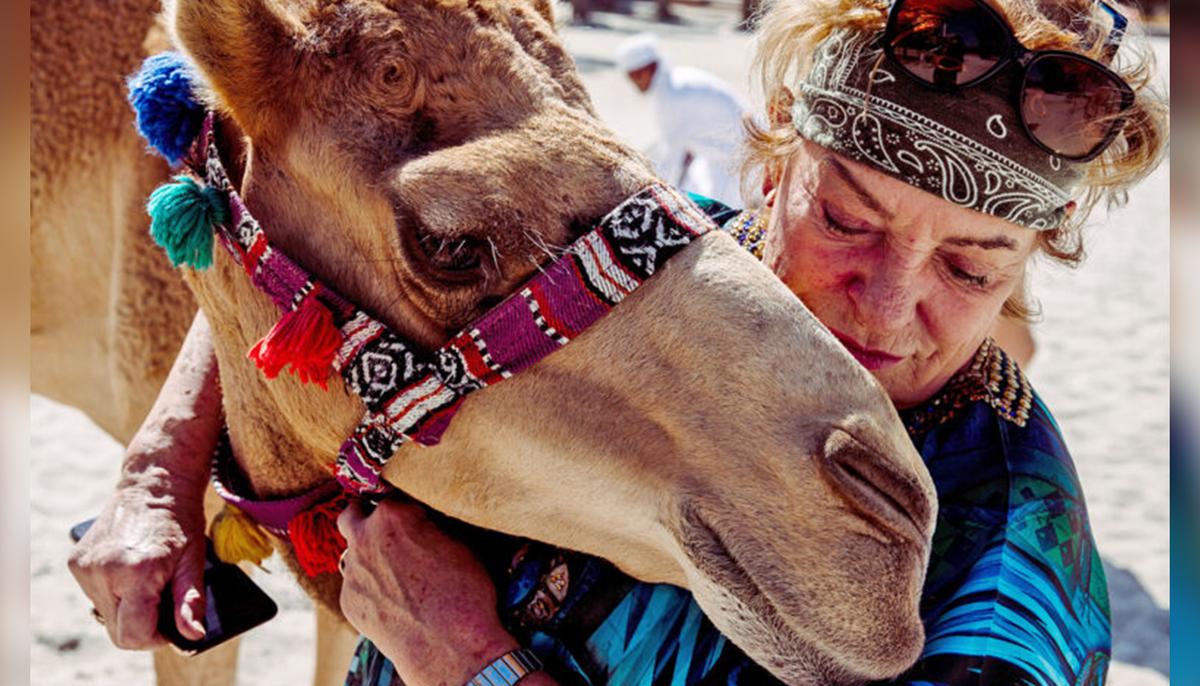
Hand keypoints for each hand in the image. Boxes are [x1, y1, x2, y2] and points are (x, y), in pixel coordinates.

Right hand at [67, 457, 208, 648]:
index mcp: (135, 572)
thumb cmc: (180, 522)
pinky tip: (130, 571)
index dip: (154, 638)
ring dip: (127, 608)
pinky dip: (113, 593)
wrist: (154, 483)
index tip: (169, 626)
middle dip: (142, 624)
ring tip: (147, 581)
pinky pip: (95, 595)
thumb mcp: (194, 561)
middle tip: (162, 601)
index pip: (132, 635)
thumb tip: (192, 635)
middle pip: (117, 630)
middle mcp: (104, 571)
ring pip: (105, 614)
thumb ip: (190, 601)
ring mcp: (85, 566)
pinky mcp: (76, 562)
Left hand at [337, 499, 518, 685]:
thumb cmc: (463, 592)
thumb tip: (423, 523)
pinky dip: (371, 587)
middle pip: (352, 514)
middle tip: (385, 526)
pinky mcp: (349, 602)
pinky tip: (395, 600)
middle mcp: (363, 539)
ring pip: (354, 554)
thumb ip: (429, 526)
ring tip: (396, 571)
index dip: (407, 507)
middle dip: (365, 515)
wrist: (450, 646)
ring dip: (369, 555)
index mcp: (392, 516)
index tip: (417, 517)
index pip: (393, 496)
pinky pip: (357, 585)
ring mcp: (352, 573)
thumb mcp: (458, 544)